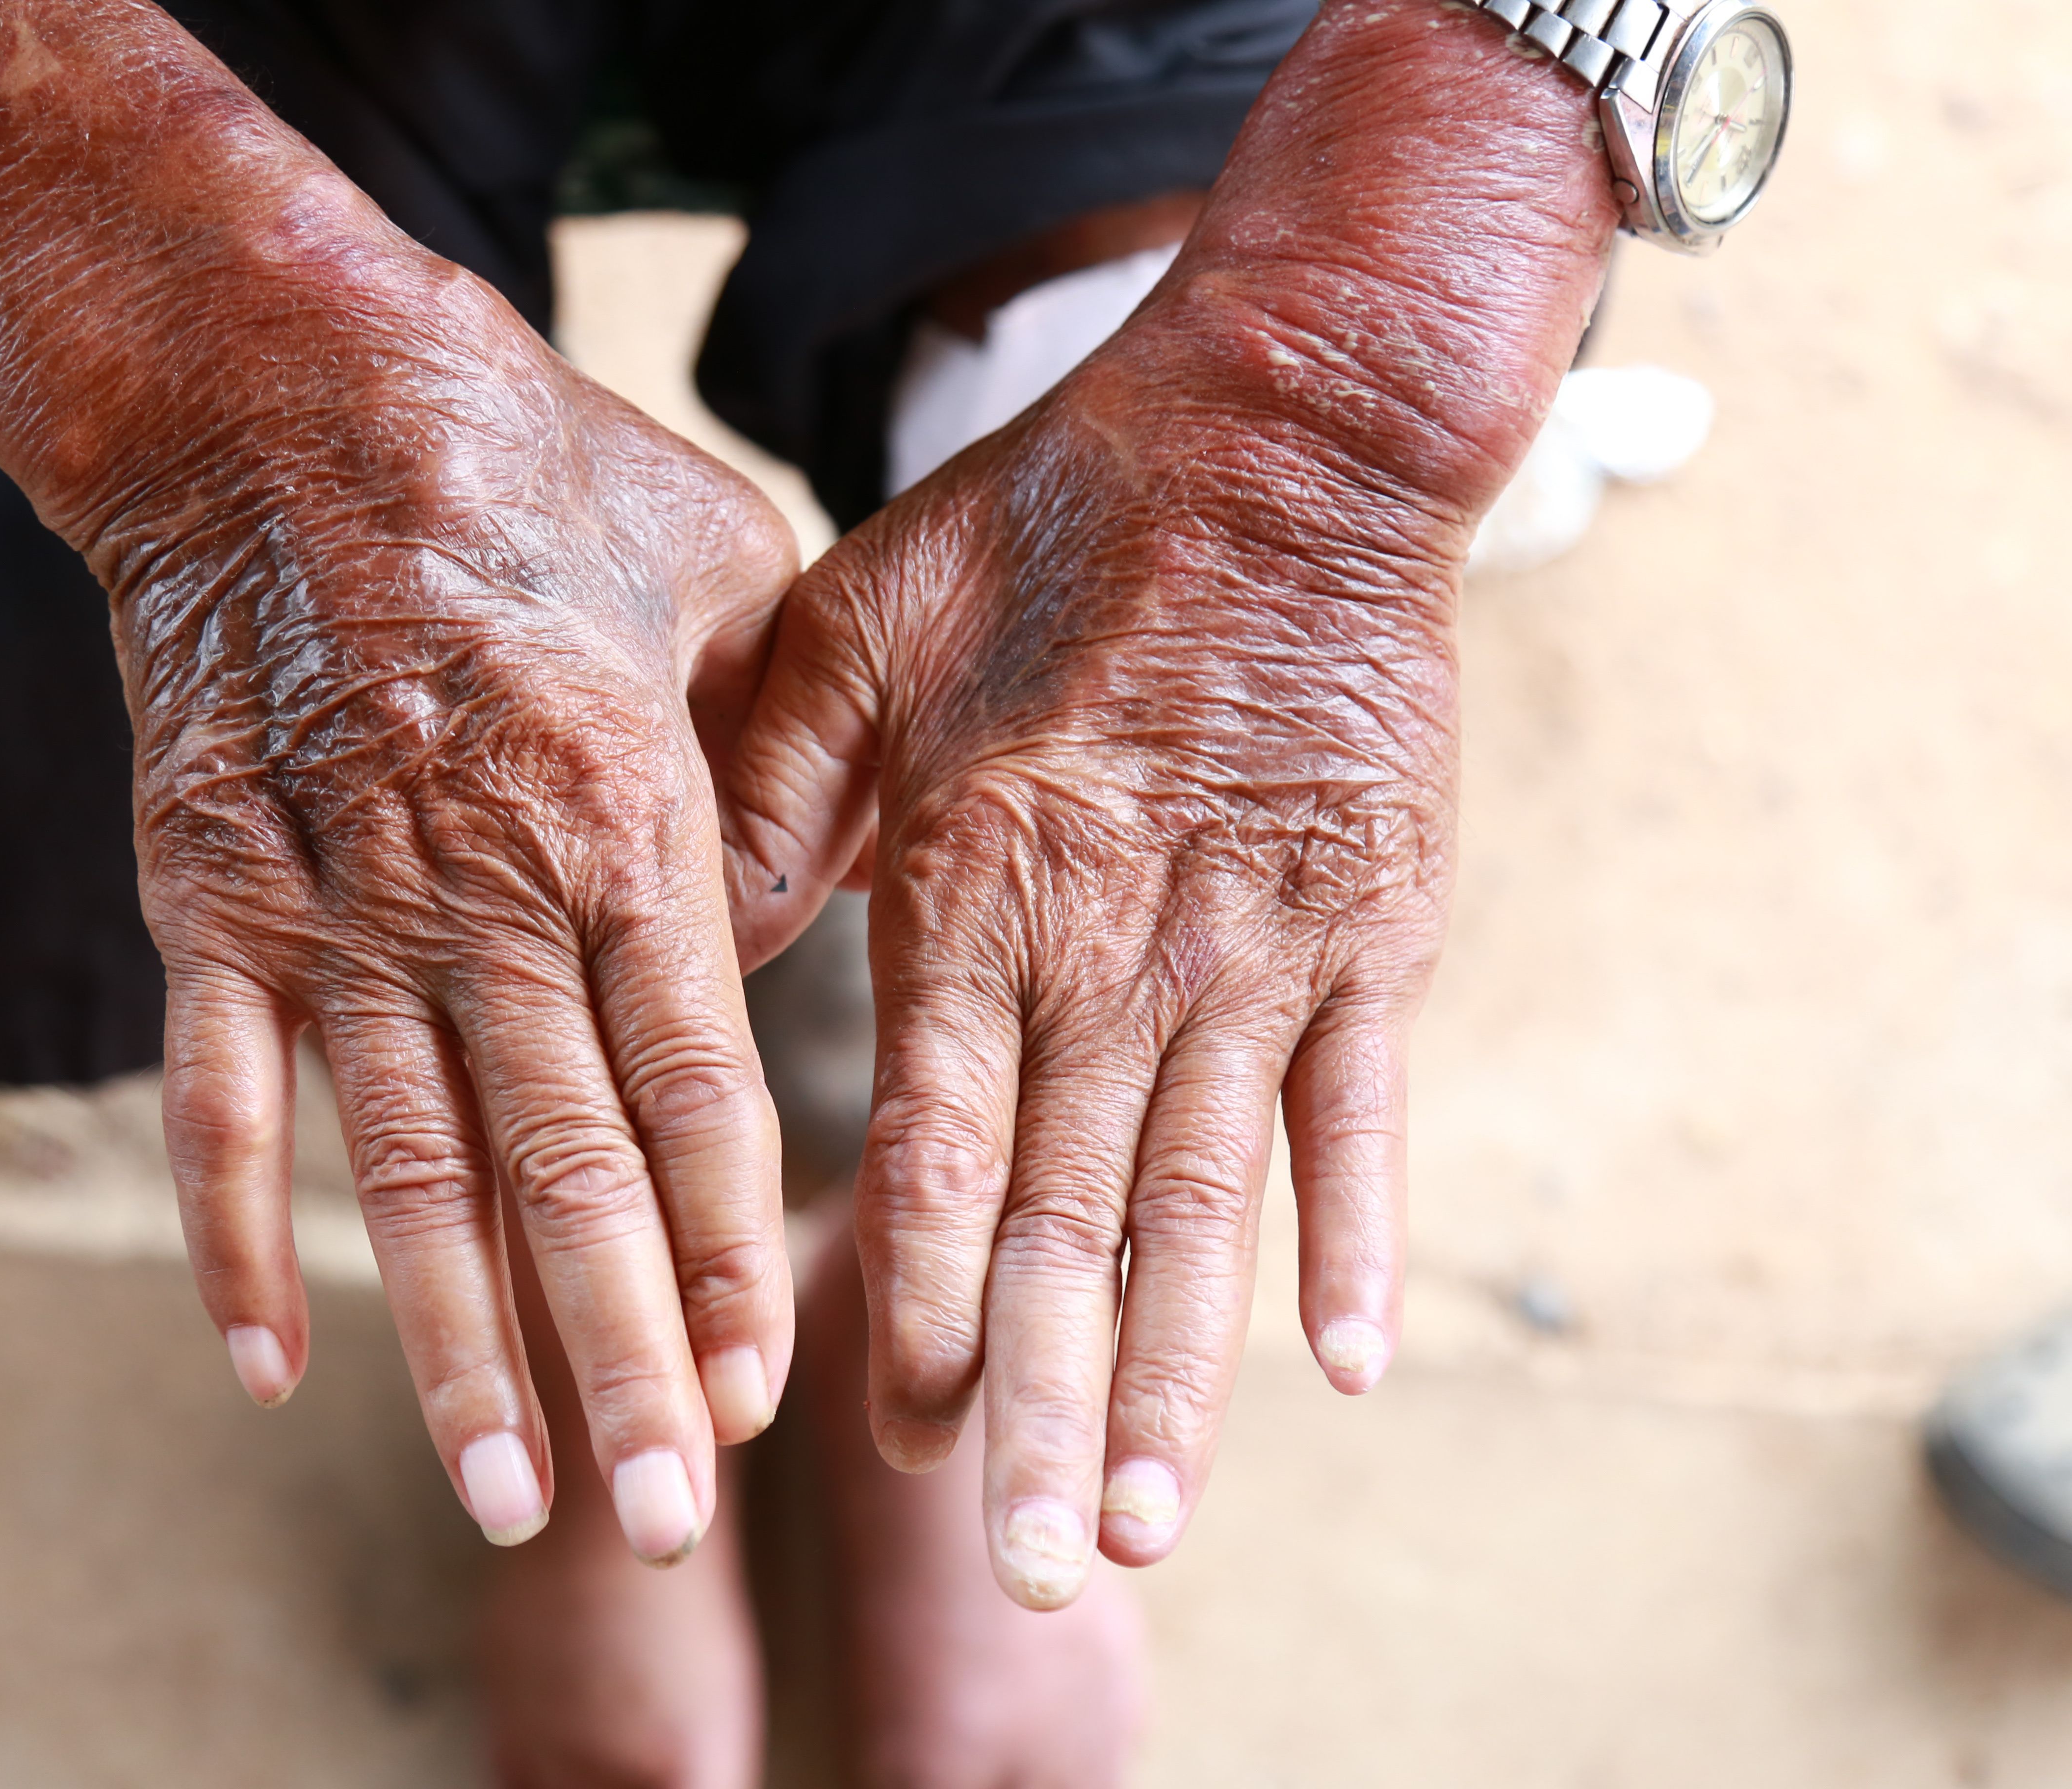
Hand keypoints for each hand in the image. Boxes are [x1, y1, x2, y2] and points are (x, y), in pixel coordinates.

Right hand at [0, 0, 800, 1563]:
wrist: (280, 391)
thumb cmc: (535, 473)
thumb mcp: (724, 575)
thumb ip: (775, 757)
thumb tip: (801, 912)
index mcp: (624, 813)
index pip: (695, 1082)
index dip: (727, 1246)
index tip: (764, 1388)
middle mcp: (482, 885)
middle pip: (566, 1166)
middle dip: (622, 1353)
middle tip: (669, 1512)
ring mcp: (331, 902)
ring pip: (407, 1171)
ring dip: (455, 1346)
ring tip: (503, 1498)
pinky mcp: (208, 895)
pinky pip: (221, 1099)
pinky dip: (238, 1237)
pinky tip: (268, 1367)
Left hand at [718, 0, 1617, 1604]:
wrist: (1284, 443)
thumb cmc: (1050, 523)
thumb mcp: (855, 623)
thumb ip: (769, 794)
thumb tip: (699, 941)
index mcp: (978, 887)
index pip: (943, 1150)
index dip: (926, 1307)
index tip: (899, 1440)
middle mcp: (1117, 950)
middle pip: (1078, 1225)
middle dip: (1053, 1411)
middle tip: (1038, 1570)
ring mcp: (1259, 951)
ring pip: (1210, 1208)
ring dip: (1187, 1379)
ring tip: (1158, 1527)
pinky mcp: (1372, 929)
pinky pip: (1361, 1114)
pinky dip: (1356, 1238)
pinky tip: (1350, 1370)